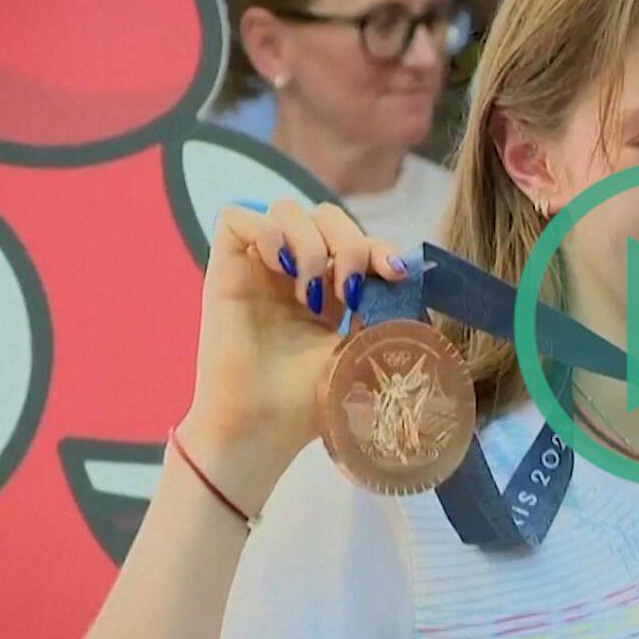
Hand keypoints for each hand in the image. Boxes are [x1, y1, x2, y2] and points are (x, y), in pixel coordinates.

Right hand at [182, 199, 407, 506]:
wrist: (263, 429)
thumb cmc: (308, 403)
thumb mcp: (363, 352)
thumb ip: (387, 315)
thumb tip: (414, 282)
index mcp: (327, 291)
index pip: (357, 240)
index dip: (380, 246)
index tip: (396, 273)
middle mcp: (292, 273)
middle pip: (326, 215)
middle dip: (350, 242)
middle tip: (349, 290)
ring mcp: (257, 270)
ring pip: (286, 209)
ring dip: (312, 243)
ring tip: (309, 294)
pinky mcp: (223, 270)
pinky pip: (238, 218)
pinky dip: (267, 233)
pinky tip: (282, 271)